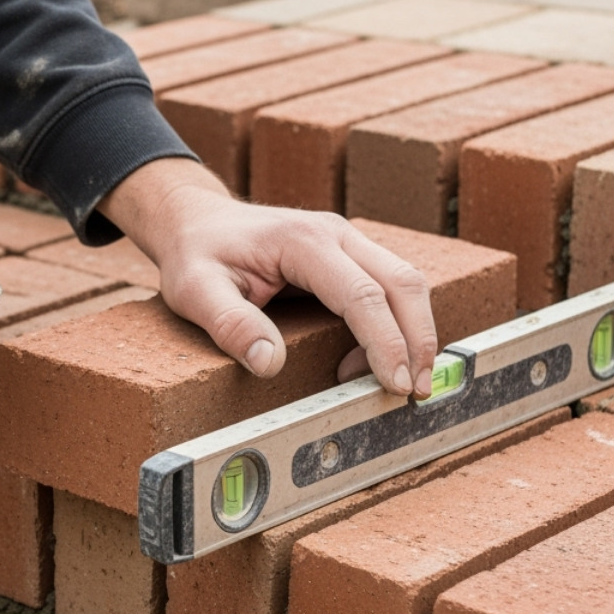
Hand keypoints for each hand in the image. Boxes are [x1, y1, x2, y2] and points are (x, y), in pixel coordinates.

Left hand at [97, 158, 437, 396]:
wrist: (196, 221)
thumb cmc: (197, 254)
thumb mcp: (195, 291)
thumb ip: (230, 324)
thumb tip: (268, 364)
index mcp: (303, 242)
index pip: (362, 295)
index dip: (385, 343)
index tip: (395, 384)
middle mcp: (336, 234)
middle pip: (402, 284)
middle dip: (418, 340)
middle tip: (416, 392)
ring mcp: (347, 241)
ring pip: (405, 281)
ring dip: (415, 331)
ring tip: (404, 381)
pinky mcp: (349, 254)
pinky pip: (390, 285)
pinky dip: (399, 321)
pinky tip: (384, 358)